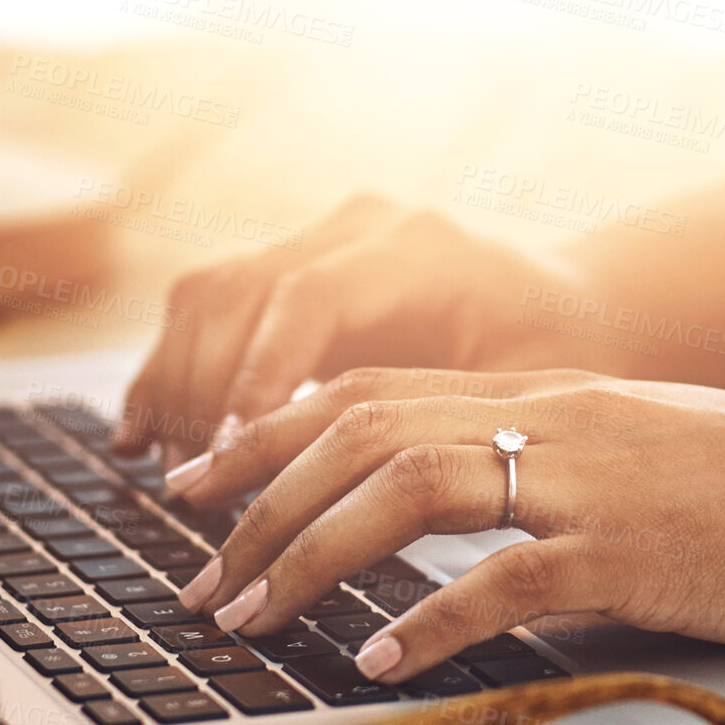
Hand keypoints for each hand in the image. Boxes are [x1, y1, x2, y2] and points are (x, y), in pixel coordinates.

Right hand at [112, 196, 622, 467]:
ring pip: (213, 293)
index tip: (232, 455)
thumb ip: (443, 424)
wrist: (572, 305)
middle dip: (200, 391)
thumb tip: (360, 497)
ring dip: (174, 380)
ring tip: (157, 466)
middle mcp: (361, 227)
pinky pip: (217, 304)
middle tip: (188, 486)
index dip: (261, 377)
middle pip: (242, 290)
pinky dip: (179, 367)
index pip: (309, 299)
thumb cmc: (561, 357)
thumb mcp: (522, 392)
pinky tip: (152, 431)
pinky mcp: (298, 264)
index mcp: (419, 248)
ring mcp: (323, 237)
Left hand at [165, 367, 724, 683]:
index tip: (201, 479)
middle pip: (362, 431)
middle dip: (254, 501)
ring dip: (306, 555)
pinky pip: (504, 582)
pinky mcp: (638, 555)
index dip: (269, 433)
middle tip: (191, 568)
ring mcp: (596, 481)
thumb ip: (555, 462)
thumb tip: (465, 514)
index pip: (376, 390)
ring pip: (408, 493)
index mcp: (553, 389)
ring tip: (242, 615)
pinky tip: (372, 658)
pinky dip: (424, 620)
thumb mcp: (649, 450)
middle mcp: (558, 417)